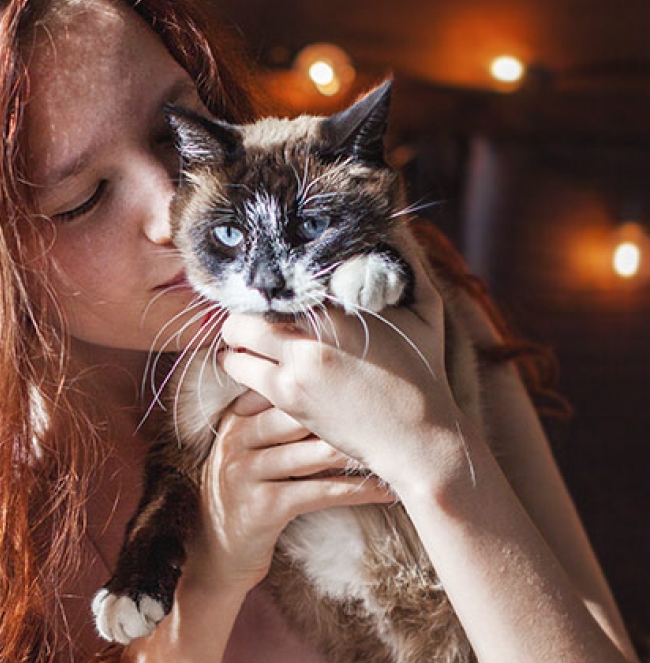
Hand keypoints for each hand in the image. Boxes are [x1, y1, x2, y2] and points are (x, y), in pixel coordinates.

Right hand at [185, 388, 393, 597]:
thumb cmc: (246, 492)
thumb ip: (277, 417)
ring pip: (316, 453)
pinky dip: (356, 491)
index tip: (372, 383)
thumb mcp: (249, 448)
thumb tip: (337, 388)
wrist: (216, 553)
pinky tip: (383, 491)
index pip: (284, 386)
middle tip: (393, 413)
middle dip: (349, 415)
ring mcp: (246, 472)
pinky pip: (320, 492)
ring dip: (360, 453)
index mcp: (237, 415)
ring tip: (395, 450)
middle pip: (302, 415)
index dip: (328, 382)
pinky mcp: (263, 507)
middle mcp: (237, 438)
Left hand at [216, 271, 467, 491]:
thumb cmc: (424, 372)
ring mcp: (298, 365)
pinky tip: (247, 363)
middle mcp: (317, 331)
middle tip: (250, 312)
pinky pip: (239, 367)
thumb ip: (408, 262)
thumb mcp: (426, 309)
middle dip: (245, 305)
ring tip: (244, 338)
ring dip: (235, 334)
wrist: (416, 437)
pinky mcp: (287, 396)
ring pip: (236, 332)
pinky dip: (236, 361)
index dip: (273, 276)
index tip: (271, 282)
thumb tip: (392, 225)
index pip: (288, 272)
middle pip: (252, 300)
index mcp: (346, 305)